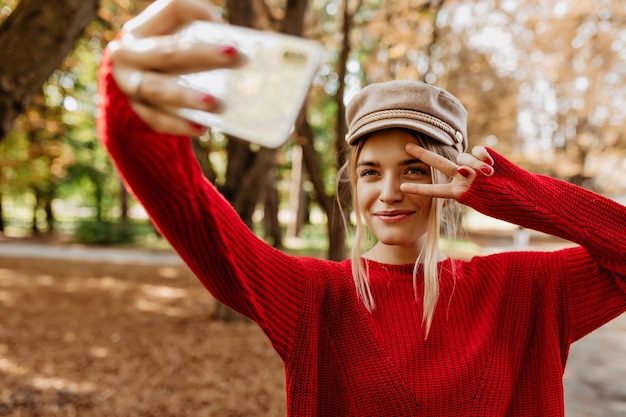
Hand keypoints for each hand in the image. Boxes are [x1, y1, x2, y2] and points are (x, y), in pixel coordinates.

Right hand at [107, 0, 241, 134]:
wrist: (137, 83)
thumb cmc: (170, 56)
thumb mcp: (178, 36)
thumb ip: (201, 32)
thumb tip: (235, 42)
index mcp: (142, 28)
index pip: (173, 9)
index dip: (199, 11)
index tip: (225, 26)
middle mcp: (129, 54)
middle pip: (167, 52)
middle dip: (203, 55)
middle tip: (236, 56)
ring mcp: (129, 84)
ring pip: (158, 89)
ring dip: (187, 96)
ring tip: (216, 104)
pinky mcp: (138, 110)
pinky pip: (158, 120)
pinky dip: (180, 125)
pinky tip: (202, 127)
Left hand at [400, 144, 493, 198]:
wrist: (522, 194)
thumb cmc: (502, 201)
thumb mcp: (481, 198)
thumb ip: (468, 181)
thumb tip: (463, 167)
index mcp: (458, 192)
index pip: (434, 191)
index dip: (419, 188)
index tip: (402, 187)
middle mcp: (462, 178)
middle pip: (439, 163)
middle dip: (423, 155)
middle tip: (406, 147)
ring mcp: (472, 166)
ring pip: (462, 157)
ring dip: (473, 165)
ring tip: (487, 174)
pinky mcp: (485, 156)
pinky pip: (477, 151)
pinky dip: (482, 157)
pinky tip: (492, 164)